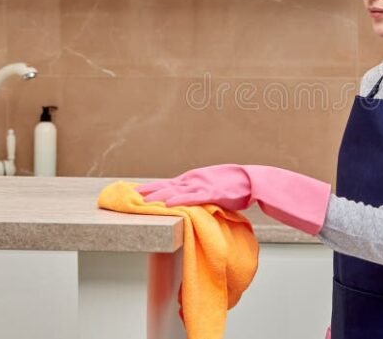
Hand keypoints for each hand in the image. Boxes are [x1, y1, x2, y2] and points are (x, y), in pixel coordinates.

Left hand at [137, 163, 253, 208]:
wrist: (250, 179)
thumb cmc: (233, 184)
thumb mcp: (212, 185)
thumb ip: (199, 192)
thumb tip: (189, 201)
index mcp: (194, 178)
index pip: (169, 183)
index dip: (153, 186)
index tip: (138, 190)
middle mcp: (194, 180)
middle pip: (167, 185)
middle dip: (150, 190)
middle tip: (132, 195)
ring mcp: (202, 185)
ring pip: (176, 191)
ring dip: (159, 195)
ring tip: (144, 201)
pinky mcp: (212, 193)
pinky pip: (193, 198)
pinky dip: (180, 200)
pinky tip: (169, 204)